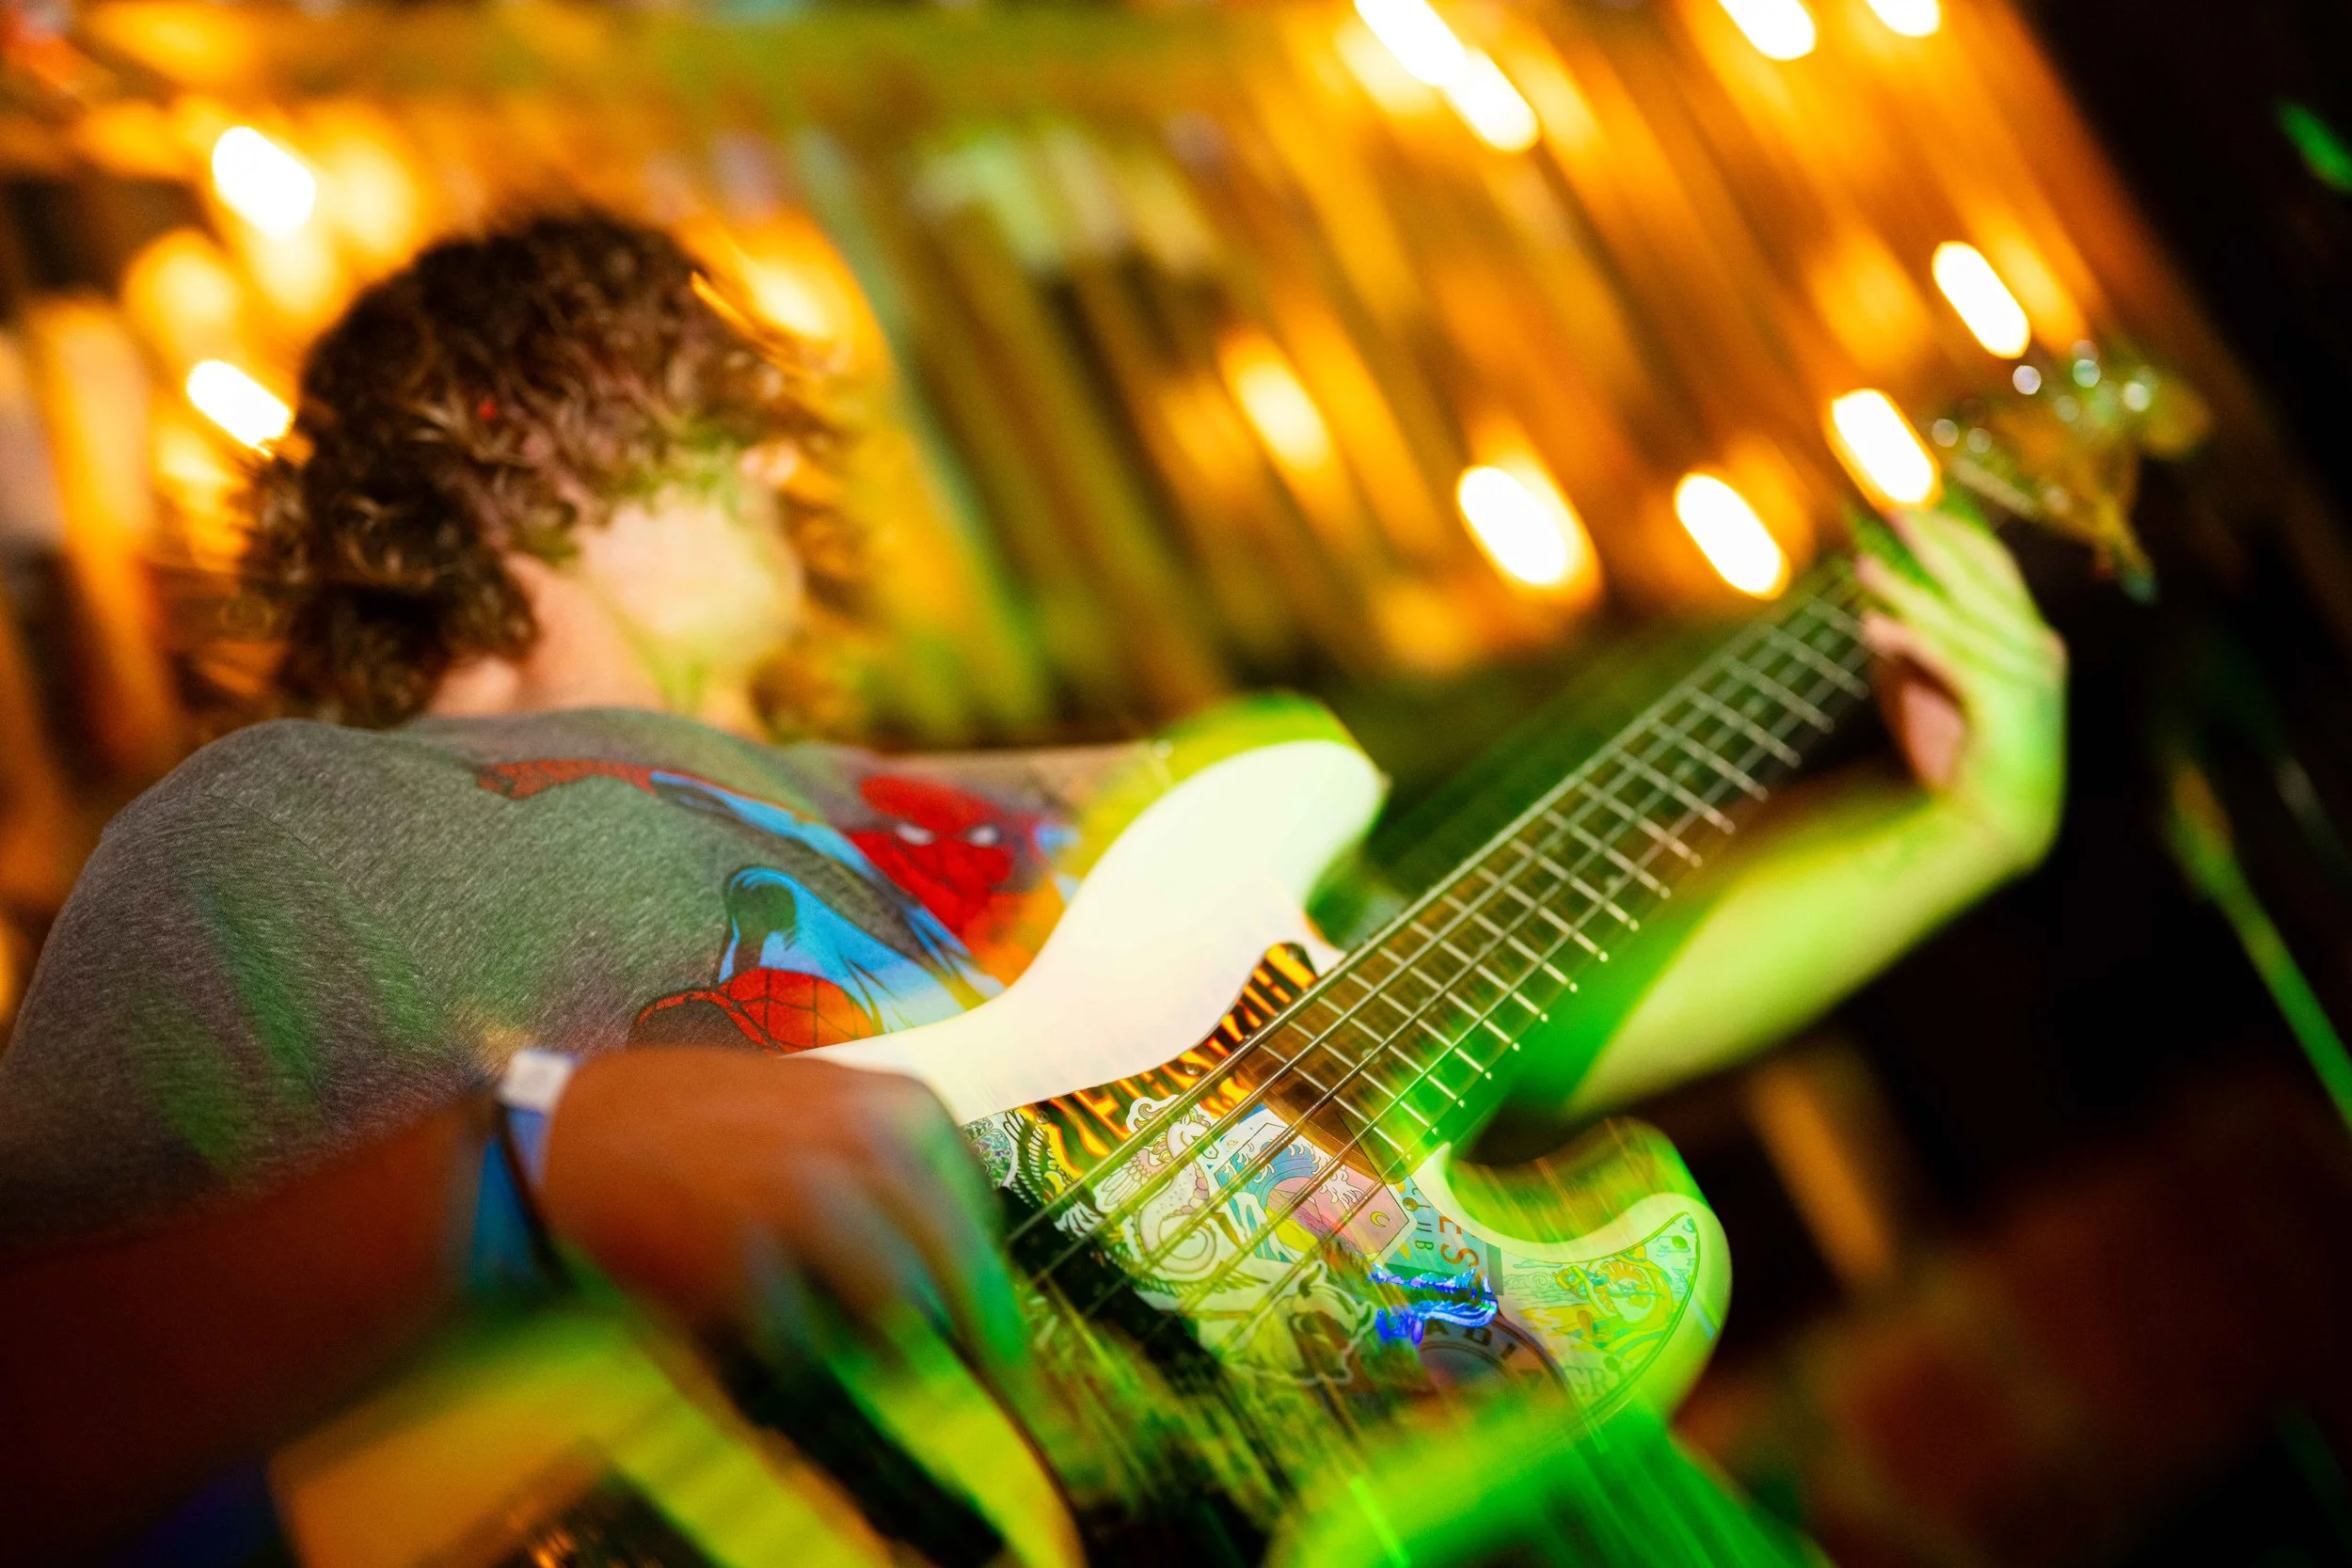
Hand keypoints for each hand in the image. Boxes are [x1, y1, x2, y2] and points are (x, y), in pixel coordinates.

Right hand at [536, 1050, 1026, 1378]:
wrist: (586, 1131)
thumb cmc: (713, 1123)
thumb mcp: (827, 1109)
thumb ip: (897, 1167)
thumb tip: (965, 1266)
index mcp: (897, 1101)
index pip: (978, 1206)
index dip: (990, 1273)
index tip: (1001, 1323)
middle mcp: (863, 1139)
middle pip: (955, 1258)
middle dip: (981, 1326)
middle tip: (1000, 1378)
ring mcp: (804, 1195)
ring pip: (893, 1304)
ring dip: (897, 1347)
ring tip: (890, 1367)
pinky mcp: (747, 1253)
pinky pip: (805, 1334)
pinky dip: (804, 1349)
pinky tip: (787, 1337)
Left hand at [1855, 507, 2067, 874]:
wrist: (1989, 825)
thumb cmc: (1957, 755)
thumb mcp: (1923, 687)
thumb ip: (1905, 645)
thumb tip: (1869, 604)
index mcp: (2029, 637)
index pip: (1996, 568)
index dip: (1956, 534)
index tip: (1914, 508)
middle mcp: (2037, 649)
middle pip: (1982, 580)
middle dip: (1935, 543)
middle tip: (1890, 511)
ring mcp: (2028, 677)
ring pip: (1959, 619)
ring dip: (1906, 590)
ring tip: (1860, 566)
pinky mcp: (2005, 707)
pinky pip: (1951, 662)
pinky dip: (1910, 640)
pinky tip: (1870, 626)